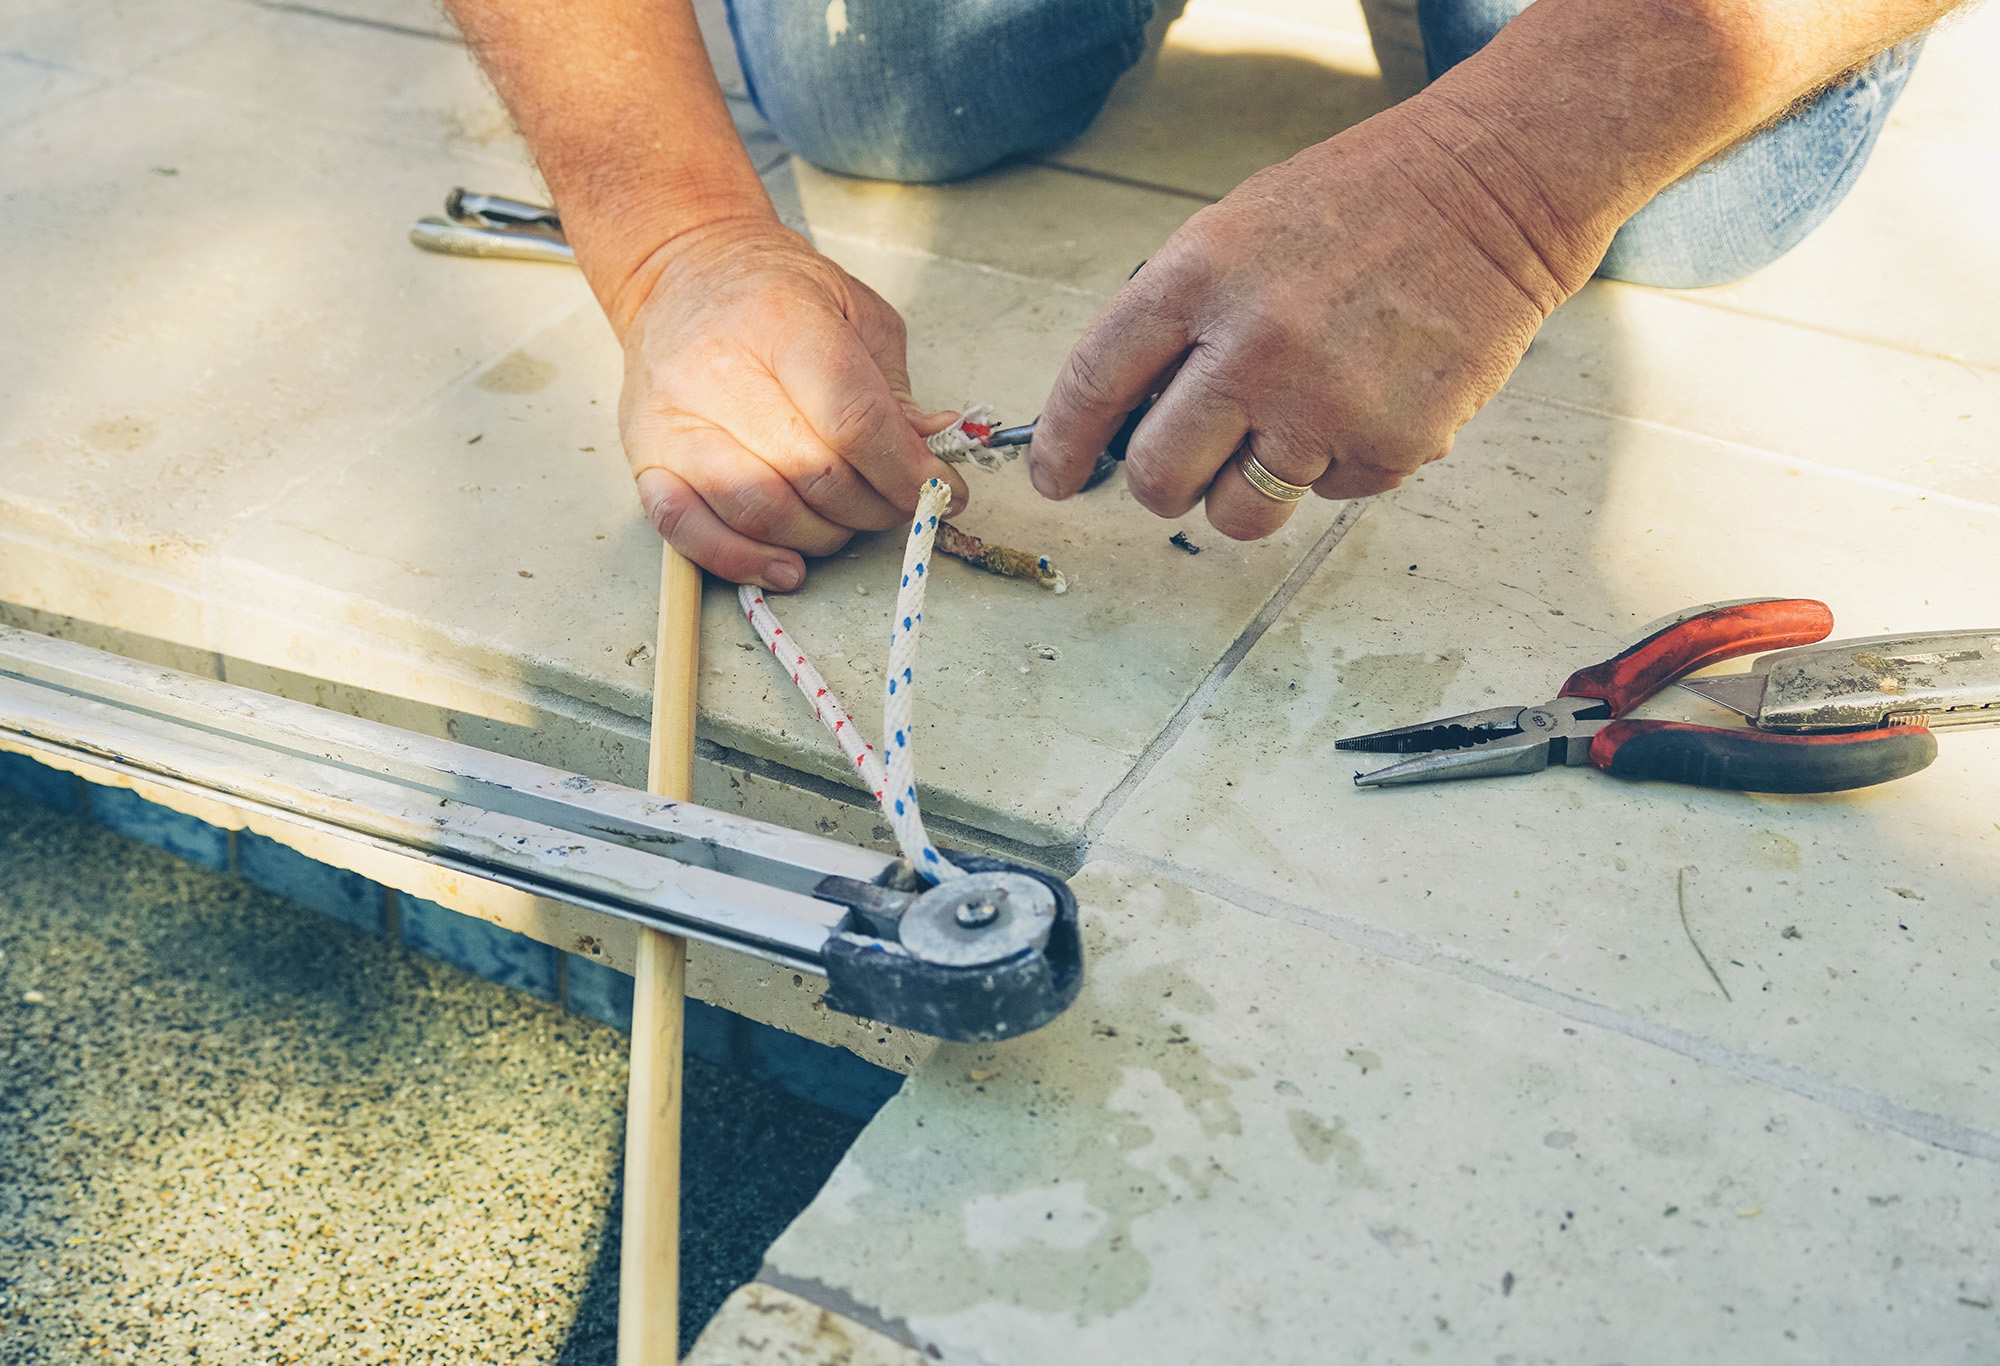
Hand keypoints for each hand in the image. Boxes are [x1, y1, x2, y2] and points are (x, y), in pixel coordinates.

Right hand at [615, 218, 967, 588]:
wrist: (682, 272)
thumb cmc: (774, 295)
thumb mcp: (854, 312)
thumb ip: (893, 387)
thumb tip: (930, 449)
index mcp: (779, 321)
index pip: (853, 420)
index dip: (906, 471)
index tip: (939, 489)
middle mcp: (716, 369)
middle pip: (813, 473)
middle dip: (874, 507)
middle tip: (896, 505)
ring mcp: (673, 417)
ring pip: (759, 510)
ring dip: (821, 536)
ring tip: (845, 523)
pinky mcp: (644, 454)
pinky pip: (686, 529)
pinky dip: (741, 560)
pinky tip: (784, 565)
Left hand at [1030, 97, 1603, 538]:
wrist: (1493, 192)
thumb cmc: (1357, 209)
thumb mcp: (1234, 235)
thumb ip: (1173, 322)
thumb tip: (1121, 420)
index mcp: (1197, 278)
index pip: (1096, 383)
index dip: (1065, 445)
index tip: (1058, 479)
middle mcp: (1252, 346)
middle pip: (1159, 476)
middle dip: (1161, 484)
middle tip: (1185, 468)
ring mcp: (1323, 403)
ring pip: (1240, 511)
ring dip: (1247, 489)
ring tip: (1288, 428)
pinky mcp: (1389, 445)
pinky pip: (1327, 495)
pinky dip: (1337, 464)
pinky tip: (1365, 398)